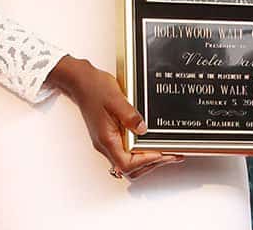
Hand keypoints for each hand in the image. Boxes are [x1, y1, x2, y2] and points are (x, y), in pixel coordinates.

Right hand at [47, 56, 182, 179]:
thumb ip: (130, 115)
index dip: (146, 161)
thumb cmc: (94, 88)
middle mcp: (105, 144)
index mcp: (106, 139)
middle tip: (171, 154)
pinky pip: (125, 151)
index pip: (127, 164)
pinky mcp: (108, 135)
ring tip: (165, 151)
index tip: (163, 153)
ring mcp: (106, 141)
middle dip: (152, 163)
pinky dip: (139, 151)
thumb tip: (143, 129)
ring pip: (127, 162)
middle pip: (129, 168)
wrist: (80, 82)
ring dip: (147, 160)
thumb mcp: (116, 99)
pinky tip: (148, 142)